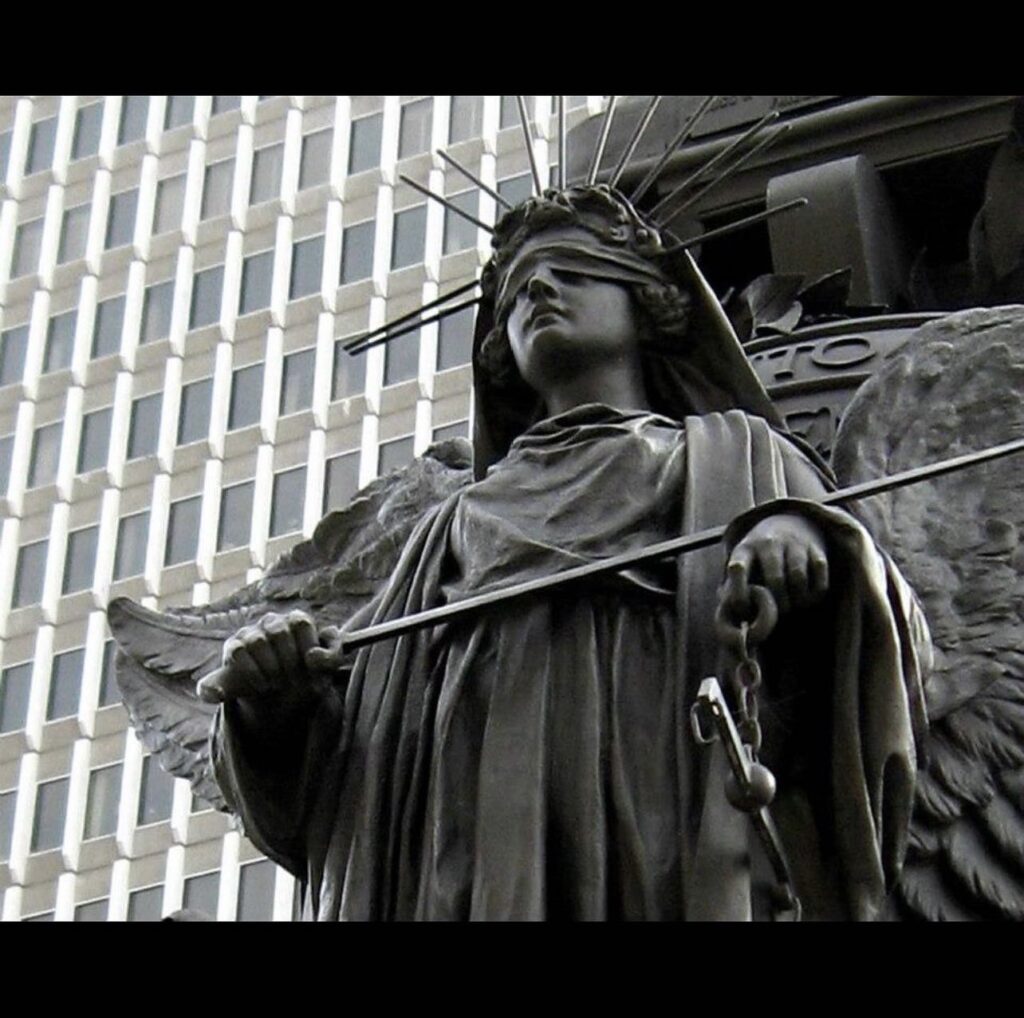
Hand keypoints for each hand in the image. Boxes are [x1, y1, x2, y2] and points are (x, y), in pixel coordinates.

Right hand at [197, 609, 339, 706]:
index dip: (307, 647)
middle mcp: (272, 622)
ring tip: (278, 685)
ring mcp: (250, 633)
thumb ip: (331, 658)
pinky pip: (238, 652)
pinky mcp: (233, 648)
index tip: (311, 669)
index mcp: (297, 620)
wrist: (279, 698)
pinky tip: (262, 687)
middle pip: (279, 632)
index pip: (301, 623)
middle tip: (294, 681)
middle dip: (289, 661)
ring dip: (270, 667)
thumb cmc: (306, 675)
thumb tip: (313, 656)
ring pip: (257, 641)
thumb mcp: (326, 670)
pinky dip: (251, 671)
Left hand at [724, 513, 828, 617]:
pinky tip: (806, 596)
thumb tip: (736, 622)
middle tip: (777, 611)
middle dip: (777, 603)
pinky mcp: (817, 549)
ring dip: (796, 600)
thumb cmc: (759, 557)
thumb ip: (734, 589)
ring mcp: (794, 543)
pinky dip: (814, 595)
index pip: (738, 567)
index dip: (739, 588)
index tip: (742, 607)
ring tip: (792, 604)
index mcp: (745, 549)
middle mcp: (769, 542)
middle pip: (775, 580)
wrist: (789, 521)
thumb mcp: (743, 563)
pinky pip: (819, 579)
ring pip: (798, 579)